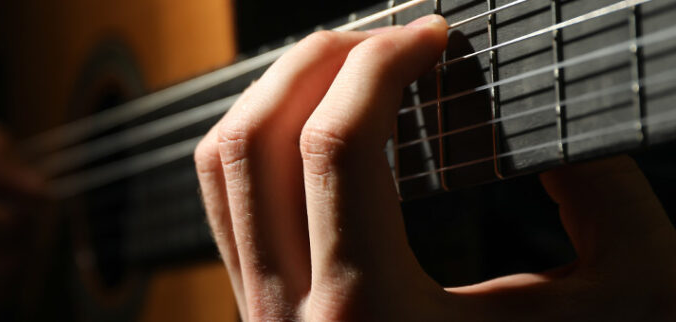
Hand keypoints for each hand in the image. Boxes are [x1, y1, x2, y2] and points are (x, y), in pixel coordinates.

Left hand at [193, 15, 675, 320]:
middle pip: (256, 142)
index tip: (433, 35)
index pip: (337, 148)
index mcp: (371, 315)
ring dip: (275, 91)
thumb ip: (606, 202)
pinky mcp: (257, 308)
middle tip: (386, 35)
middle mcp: (290, 315)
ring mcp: (259, 312)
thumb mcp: (620, 305)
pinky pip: (225, 202)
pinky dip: (257, 139)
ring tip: (345, 60)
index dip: (383, 65)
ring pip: (221, 167)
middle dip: (318, 61)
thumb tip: (553, 130)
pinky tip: (312, 120)